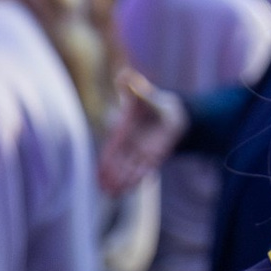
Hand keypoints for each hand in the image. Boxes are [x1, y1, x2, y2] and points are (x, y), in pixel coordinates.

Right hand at [98, 71, 188, 197]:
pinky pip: (145, 169)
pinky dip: (139, 178)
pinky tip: (131, 188)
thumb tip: (124, 74)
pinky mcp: (154, 156)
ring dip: (123, 182)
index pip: (112, 149)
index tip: (99, 175)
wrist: (171, 110)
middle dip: (113, 177)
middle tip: (105, 192)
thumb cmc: (152, 102)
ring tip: (114, 195)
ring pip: (130, 169)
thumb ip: (134, 88)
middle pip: (119, 164)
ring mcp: (141, 151)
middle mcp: (130, 144)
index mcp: (123, 131)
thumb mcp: (144, 94)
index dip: (105, 163)